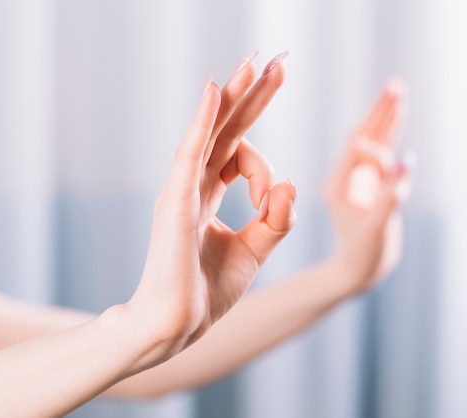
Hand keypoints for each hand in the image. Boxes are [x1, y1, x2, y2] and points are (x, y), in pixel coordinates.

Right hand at [128, 52, 296, 364]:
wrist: (177, 326)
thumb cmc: (208, 291)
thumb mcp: (255, 250)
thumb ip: (276, 219)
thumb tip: (290, 185)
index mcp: (208, 194)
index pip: (239, 154)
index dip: (264, 166)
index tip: (273, 198)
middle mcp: (194, 184)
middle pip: (226, 130)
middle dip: (252, 97)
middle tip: (276, 62)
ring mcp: (182, 189)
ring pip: (210, 132)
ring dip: (233, 97)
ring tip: (255, 64)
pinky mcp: (175, 201)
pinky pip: (190, 153)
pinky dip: (201, 122)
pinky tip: (215, 90)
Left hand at [324, 79, 413, 296]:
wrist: (358, 272)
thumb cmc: (364, 254)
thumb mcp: (377, 227)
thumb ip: (391, 195)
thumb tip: (406, 162)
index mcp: (338, 184)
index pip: (356, 150)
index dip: (376, 142)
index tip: (391, 153)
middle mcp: (346, 177)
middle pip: (364, 136)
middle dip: (380, 112)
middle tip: (395, 85)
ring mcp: (358, 180)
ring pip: (374, 143)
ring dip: (386, 119)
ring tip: (398, 93)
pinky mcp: (371, 186)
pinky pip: (381, 157)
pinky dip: (390, 137)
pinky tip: (396, 118)